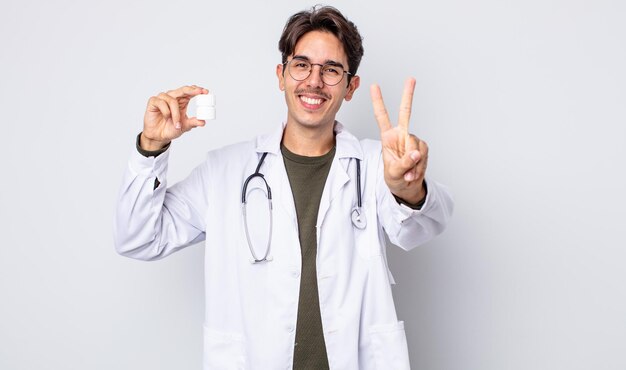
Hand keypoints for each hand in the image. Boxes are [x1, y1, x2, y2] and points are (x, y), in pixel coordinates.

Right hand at [140, 85, 208, 150]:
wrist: (159, 136)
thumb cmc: (171, 128)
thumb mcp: (185, 126)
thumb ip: (193, 123)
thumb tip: (203, 122)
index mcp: (182, 101)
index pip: (190, 92)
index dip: (197, 90)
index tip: (206, 92)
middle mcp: (173, 97)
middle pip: (183, 90)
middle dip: (191, 90)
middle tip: (199, 92)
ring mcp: (163, 98)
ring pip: (172, 100)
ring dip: (175, 113)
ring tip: (176, 123)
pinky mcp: (153, 101)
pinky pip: (161, 103)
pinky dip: (165, 111)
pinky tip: (166, 117)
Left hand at [370, 78, 427, 203]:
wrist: (407, 186)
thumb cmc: (395, 178)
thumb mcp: (394, 173)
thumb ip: (404, 163)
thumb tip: (416, 153)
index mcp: (388, 137)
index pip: (382, 117)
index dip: (378, 102)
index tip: (374, 85)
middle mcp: (401, 135)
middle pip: (406, 113)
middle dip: (408, 95)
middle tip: (411, 79)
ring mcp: (413, 141)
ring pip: (416, 146)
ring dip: (413, 163)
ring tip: (408, 173)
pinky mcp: (423, 148)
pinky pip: (423, 155)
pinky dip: (419, 167)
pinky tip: (414, 172)